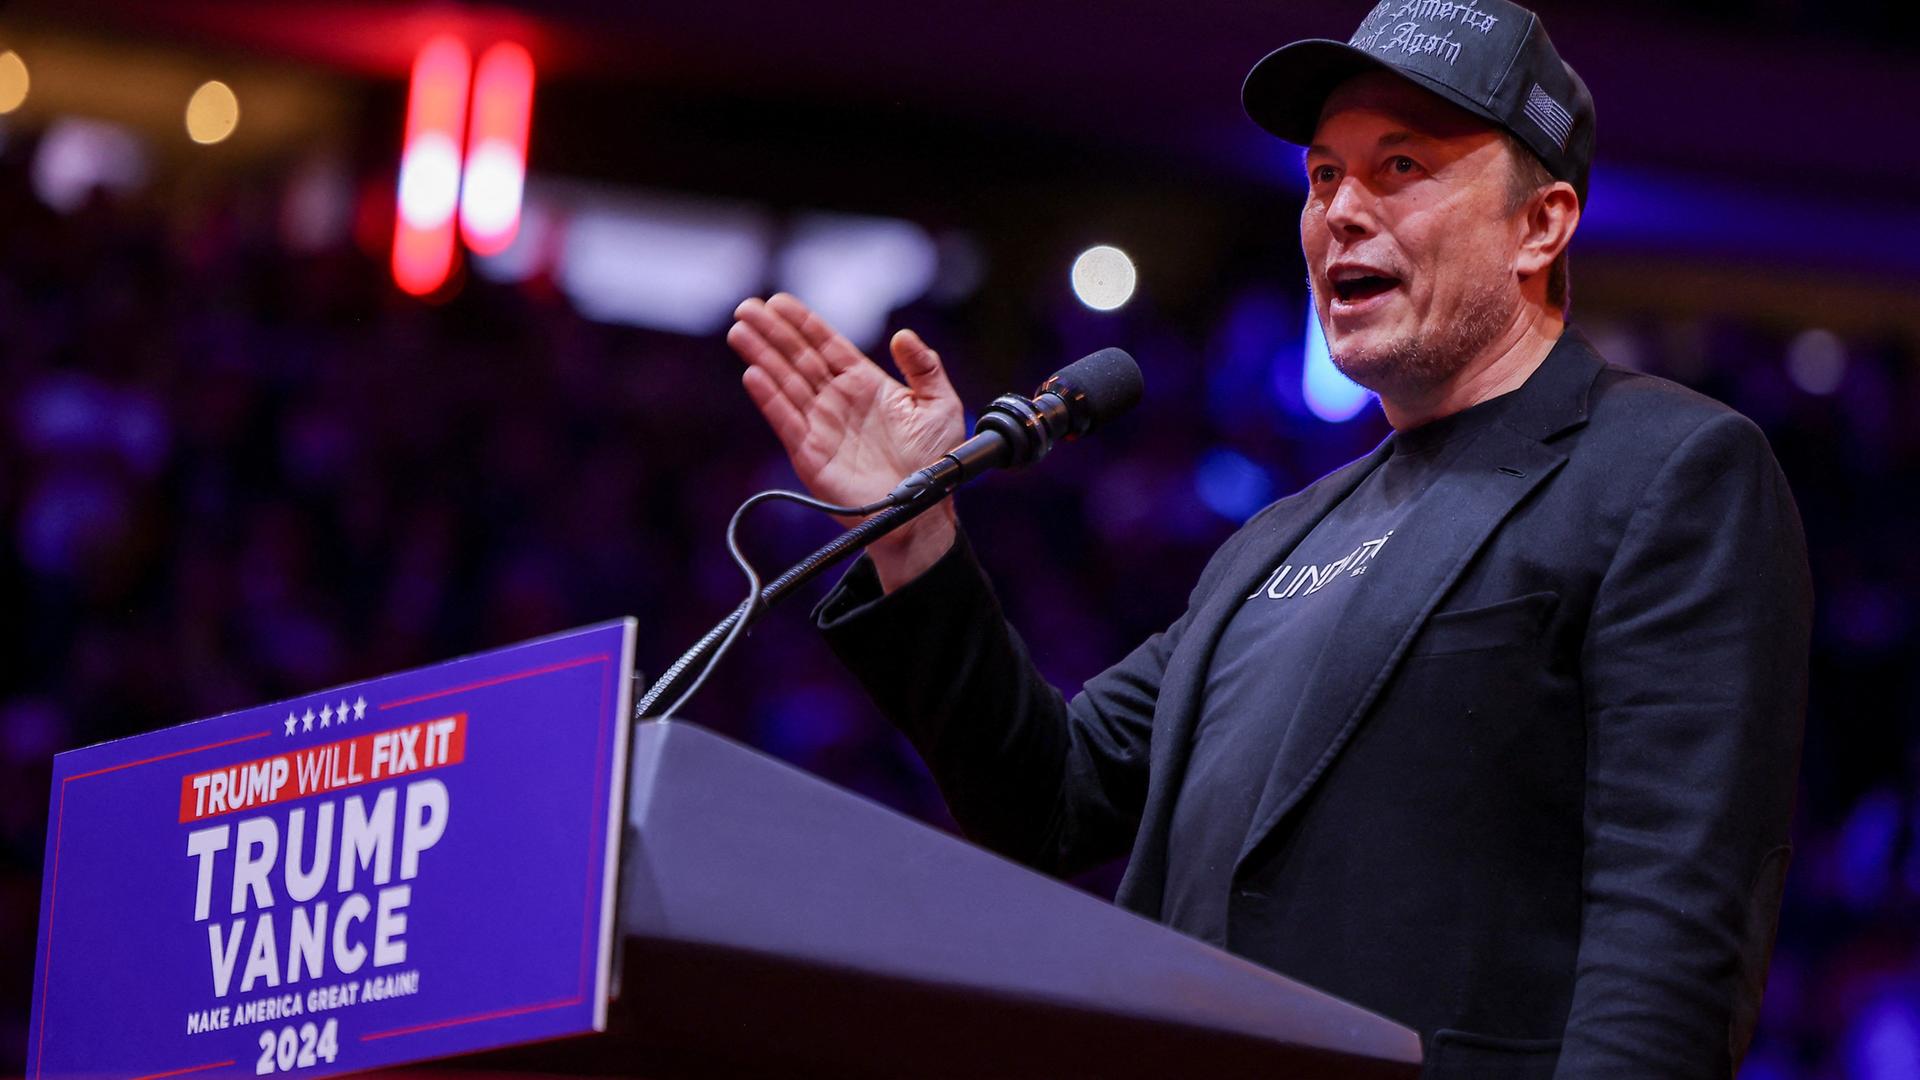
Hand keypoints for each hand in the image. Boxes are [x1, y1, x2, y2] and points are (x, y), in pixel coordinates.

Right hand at [727, 293, 962, 590]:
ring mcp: (822, 426)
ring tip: (740, 332)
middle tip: (746, 308)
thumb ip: (923, 367)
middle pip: (798, 359)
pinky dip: (770, 399)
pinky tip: (754, 375)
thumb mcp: (940, 404)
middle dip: (772, 333)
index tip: (779, 302)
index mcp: (865, 384)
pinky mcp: (811, 454)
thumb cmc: (935, 459)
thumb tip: (902, 335)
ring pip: (786, 384)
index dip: (803, 323)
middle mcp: (838, 401)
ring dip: (762, 358)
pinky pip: (787, 421)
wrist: (925, 507)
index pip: (827, 345)